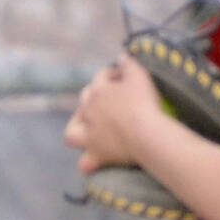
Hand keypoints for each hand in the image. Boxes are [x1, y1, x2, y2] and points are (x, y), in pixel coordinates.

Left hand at [65, 55, 162, 171]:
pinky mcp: (97, 155)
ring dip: (78, 130)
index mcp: (99, 91)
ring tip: (88, 131)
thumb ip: (129, 64)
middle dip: (94, 100)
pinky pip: (86, 163)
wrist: (146, 134)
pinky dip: (88, 163)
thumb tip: (122, 56)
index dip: (112, 76)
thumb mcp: (140, 76)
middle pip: (85, 102)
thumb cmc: (144, 103)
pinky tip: (93, 162)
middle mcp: (89, 112)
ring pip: (73, 133)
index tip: (123, 78)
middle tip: (110, 103)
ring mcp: (90, 135)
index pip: (101, 77)